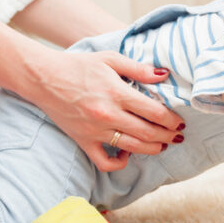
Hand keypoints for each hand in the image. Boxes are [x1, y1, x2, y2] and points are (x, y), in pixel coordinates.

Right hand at [24, 50, 184, 171]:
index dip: (172, 120)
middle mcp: (108, 115)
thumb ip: (138, 69)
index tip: (180, 122)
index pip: (154, 112)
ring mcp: (95, 131)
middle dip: (168, 136)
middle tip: (178, 136)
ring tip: (163, 146)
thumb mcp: (110, 59)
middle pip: (147, 132)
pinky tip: (128, 155)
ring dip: (152, 149)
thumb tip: (163, 75)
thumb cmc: (78, 65)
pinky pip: (104, 161)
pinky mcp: (83, 141)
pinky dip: (119, 163)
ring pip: (132, 148)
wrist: (43, 77)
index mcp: (117, 93)